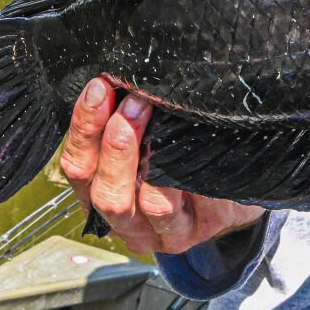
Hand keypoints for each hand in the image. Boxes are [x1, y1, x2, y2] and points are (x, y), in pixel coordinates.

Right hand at [60, 77, 264, 255]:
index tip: (100, 87)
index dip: (85, 128)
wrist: (230, 189)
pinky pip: (201, 199)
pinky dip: (198, 169)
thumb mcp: (143, 139)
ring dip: (158, 159)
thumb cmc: (177, 156)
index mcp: (102, 198)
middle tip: (134, 102)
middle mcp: (131, 224)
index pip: (79, 169)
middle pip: (109, 197)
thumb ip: (124, 120)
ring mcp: (169, 232)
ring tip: (167, 116)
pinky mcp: (206, 226)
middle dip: (117, 147)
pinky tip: (202, 140)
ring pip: (155, 205)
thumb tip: (118, 77)